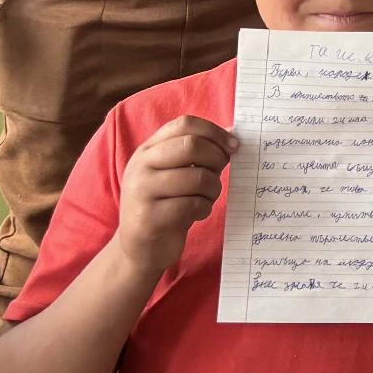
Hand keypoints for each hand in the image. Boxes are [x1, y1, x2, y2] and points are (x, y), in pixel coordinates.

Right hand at [111, 114, 235, 281]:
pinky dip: (204, 208)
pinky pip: (192, 204)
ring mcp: (142, 192)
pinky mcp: (149, 218)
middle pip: (192, 145)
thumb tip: (230, 133)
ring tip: (207, 197)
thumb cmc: (166, 205)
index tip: (233, 146)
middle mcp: (140, 166)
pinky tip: (198, 213)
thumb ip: (195, 153)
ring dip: (213, 188)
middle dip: (217, 158)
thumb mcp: (174, 173)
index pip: (184, 124)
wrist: (139, 248)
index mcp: (147, 150)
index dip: (214, 132)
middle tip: (219, 174)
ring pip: (198, 177)